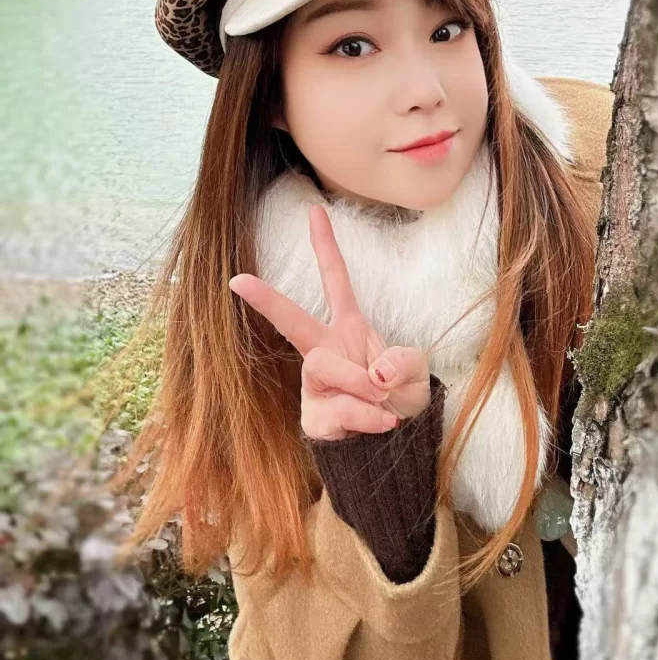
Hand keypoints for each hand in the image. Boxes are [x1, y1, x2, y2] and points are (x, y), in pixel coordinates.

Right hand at [229, 205, 429, 439]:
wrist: (391, 447)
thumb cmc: (399, 399)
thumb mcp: (415, 375)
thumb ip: (404, 364)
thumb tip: (379, 372)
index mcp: (350, 328)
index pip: (336, 281)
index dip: (326, 247)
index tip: (314, 211)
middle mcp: (327, 350)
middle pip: (294, 320)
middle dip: (268, 300)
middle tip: (240, 281)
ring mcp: (316, 384)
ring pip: (323, 366)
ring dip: (358, 380)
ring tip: (384, 398)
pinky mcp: (315, 417)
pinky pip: (339, 410)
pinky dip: (368, 416)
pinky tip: (384, 421)